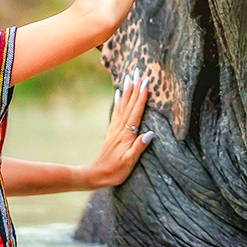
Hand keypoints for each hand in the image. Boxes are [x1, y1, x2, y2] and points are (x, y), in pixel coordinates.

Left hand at [79, 72, 153, 188]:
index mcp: (127, 134)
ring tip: (129, 77)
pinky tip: (118, 94)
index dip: (142, 97)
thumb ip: (139, 147)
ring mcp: (115, 129)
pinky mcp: (112, 132)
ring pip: (122, 105)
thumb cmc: (115, 171)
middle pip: (129, 104)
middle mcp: (120, 128)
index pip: (136, 111)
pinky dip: (118, 101)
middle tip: (138, 71)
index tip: (146, 82)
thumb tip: (150, 133)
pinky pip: (116, 112)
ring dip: (127, 91)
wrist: (96, 175)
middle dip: (134, 87)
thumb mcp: (130, 162)